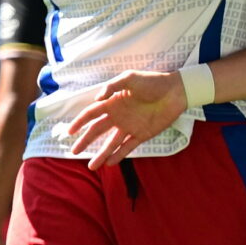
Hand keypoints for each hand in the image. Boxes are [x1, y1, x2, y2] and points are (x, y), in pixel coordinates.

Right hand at [64, 70, 185, 169]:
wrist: (175, 91)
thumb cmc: (152, 81)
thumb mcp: (130, 78)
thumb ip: (112, 87)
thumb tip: (97, 99)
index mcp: (113, 102)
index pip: (91, 113)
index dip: (80, 122)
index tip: (70, 132)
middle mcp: (118, 116)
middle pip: (97, 130)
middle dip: (86, 141)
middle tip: (75, 151)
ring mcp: (130, 126)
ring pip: (111, 143)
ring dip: (101, 154)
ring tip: (92, 166)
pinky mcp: (142, 134)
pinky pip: (127, 147)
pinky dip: (118, 155)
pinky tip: (109, 163)